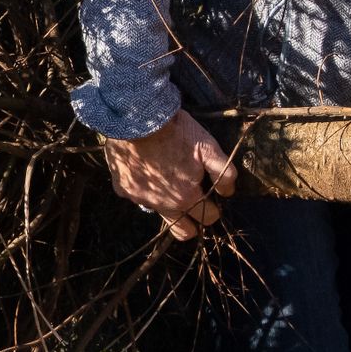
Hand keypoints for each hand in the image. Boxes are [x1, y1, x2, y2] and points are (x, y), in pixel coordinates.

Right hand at [99, 108, 238, 239]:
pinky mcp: (122, 190)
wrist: (137, 119)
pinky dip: (141, 186)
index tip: (210, 195)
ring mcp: (140, 199)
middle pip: (182, 231)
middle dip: (190, 223)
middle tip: (191, 201)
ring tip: (164, 176)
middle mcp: (163, 206)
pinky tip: (143, 168)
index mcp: (187, 198)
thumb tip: (228, 192)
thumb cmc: (176, 132)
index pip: (208, 218)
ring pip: (158, 211)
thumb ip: (223, 173)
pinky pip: (135, 195)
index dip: (213, 208)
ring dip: (164, 201)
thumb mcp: (208, 147)